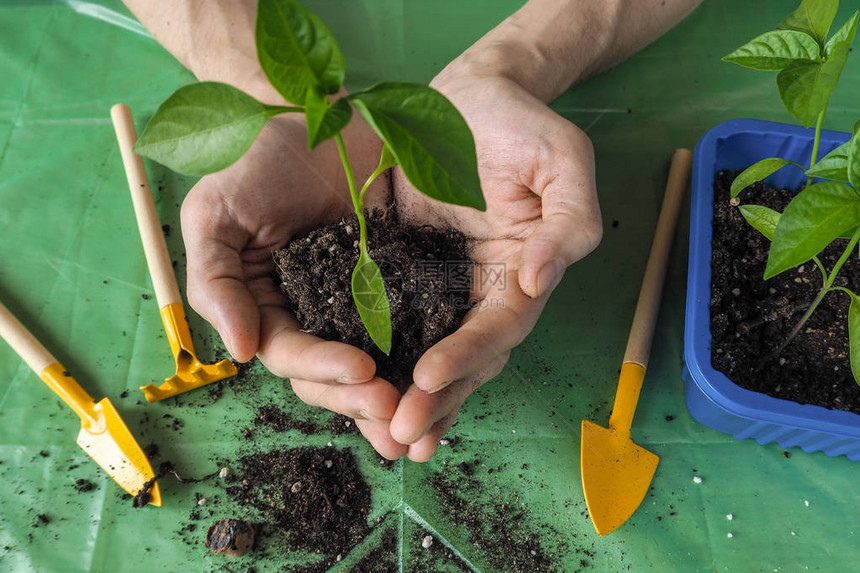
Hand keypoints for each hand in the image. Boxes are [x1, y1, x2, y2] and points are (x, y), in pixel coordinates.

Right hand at [180, 113, 410, 456]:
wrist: (319, 115)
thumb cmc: (256, 159)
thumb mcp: (216, 215)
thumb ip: (216, 282)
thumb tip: (238, 352)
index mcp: (268, 307)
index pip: (290, 354)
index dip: (321, 369)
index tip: (361, 371)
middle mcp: (313, 315)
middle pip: (333, 374)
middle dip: (361, 398)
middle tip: (397, 410)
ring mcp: (358, 303)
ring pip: (375, 363)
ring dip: (397, 395)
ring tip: (426, 418)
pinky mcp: (399, 283)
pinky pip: (414, 325)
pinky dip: (427, 357)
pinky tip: (448, 379)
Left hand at [377, 74, 601, 460]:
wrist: (469, 95)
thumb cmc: (521, 123)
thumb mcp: (563, 160)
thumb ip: (569, 219)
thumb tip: (541, 280)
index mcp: (522, 272)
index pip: (499, 326)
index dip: (469, 355)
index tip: (430, 378)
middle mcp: (481, 291)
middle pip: (464, 357)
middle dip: (435, 399)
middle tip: (401, 434)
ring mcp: (439, 285)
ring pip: (425, 352)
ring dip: (405, 396)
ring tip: (379, 436)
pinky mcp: (399, 270)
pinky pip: (386, 320)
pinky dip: (373, 357)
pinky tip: (350, 388)